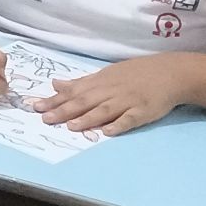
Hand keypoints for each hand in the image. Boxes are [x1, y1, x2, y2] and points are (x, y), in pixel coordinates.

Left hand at [34, 54, 187, 134]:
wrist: (169, 73)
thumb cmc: (134, 74)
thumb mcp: (105, 74)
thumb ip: (81, 82)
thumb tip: (55, 84)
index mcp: (100, 82)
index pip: (73, 92)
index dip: (54, 100)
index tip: (36, 107)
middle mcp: (111, 91)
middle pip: (84, 101)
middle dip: (64, 110)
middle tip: (45, 119)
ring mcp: (127, 101)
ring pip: (104, 110)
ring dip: (87, 118)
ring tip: (71, 126)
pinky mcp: (143, 111)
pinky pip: (129, 119)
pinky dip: (118, 125)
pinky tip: (107, 132)